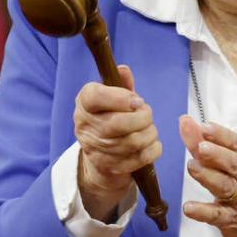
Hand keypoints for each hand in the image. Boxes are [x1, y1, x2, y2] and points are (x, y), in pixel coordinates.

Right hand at [74, 65, 161, 221]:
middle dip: (141, 118)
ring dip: (149, 134)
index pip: (94, 97)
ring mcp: (95, 149)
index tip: (137, 100)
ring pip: (131, 142)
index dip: (119, 97)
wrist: (100, 154)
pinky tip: (152, 143)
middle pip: (116, 124)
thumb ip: (121, 84)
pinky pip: (138, 159)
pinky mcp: (109, 166)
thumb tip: (123, 70)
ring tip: (150, 129)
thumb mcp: (113, 97)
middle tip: (147, 114)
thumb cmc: (110, 117)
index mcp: (84, 103)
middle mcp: (85, 126)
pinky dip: (153, 150)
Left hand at [178, 115, 236, 236]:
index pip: (236, 145)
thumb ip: (204, 145)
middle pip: (234, 164)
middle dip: (217, 154)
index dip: (221, 135)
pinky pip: (218, 216)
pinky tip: (188, 208)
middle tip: (201, 147)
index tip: (204, 126)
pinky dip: (203, 212)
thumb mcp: (230, 167)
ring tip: (192, 167)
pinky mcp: (232, 221)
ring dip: (208, 176)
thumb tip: (185, 122)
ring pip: (226, 187)